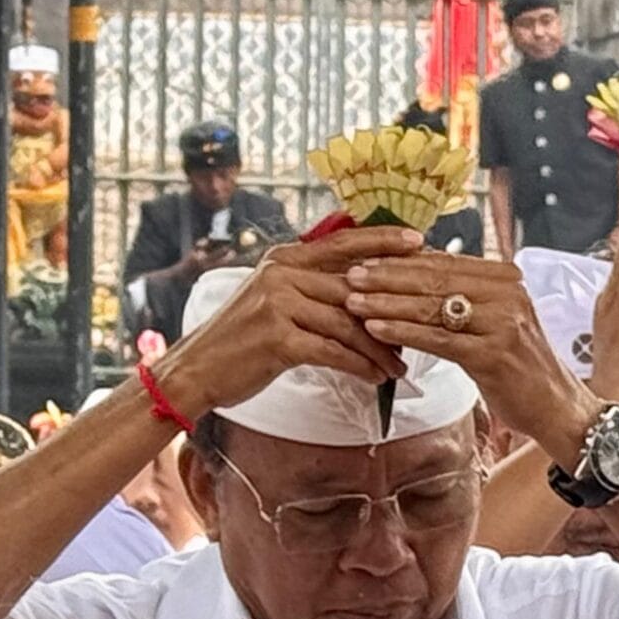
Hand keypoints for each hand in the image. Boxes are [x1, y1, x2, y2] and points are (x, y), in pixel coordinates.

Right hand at [163, 226, 412, 412]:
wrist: (197, 369)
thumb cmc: (241, 340)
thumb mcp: (273, 301)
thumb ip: (310, 289)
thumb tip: (361, 292)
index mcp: (283, 258)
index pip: (342, 243)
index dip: (382, 241)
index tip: (418, 242)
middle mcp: (281, 274)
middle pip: (353, 288)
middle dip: (390, 309)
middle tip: (422, 323)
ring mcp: (278, 304)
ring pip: (346, 323)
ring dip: (378, 349)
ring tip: (400, 366)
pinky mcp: (278, 338)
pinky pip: (332, 351)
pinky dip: (358, 366)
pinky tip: (375, 377)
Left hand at [345, 247, 596, 460]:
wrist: (557, 408)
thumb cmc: (520, 369)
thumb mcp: (495, 325)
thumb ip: (465, 300)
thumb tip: (416, 280)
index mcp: (505, 280)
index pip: (445, 261)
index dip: (403, 260)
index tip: (367, 259)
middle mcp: (507, 294)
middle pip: (435, 279)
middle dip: (388, 277)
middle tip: (350, 276)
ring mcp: (502, 323)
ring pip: (433, 306)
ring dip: (387, 302)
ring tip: (353, 301)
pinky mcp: (494, 354)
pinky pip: (439, 339)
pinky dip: (404, 332)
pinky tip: (376, 329)